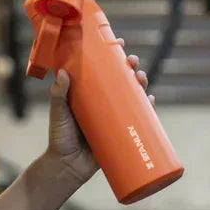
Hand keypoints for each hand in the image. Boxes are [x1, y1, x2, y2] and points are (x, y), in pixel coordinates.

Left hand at [46, 40, 152, 182]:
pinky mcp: (122, 131)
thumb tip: (62, 74)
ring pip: (132, 95)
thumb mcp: (58, 113)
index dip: (111, 54)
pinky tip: (151, 100)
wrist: (67, 167)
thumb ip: (58, 95)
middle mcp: (104, 101)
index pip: (102, 68)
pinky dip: (147, 108)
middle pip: (121, 78)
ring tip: (141, 78)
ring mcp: (114, 115)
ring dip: (141, 84)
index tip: (117, 42)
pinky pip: (139, 118)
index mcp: (89, 92)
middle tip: (132, 61)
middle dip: (130, 67)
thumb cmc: (60, 138)